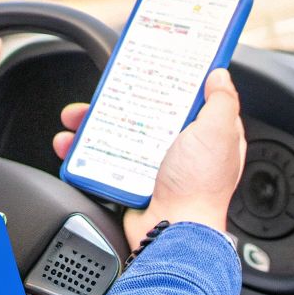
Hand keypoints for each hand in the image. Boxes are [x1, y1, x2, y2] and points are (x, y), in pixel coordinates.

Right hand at [52, 68, 245, 249]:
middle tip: (102, 88)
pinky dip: (83, 149)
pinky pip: (104, 157)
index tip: (155, 62)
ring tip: (75, 117)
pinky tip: (71, 143)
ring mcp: (153, 163)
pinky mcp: (130, 178)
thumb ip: (222, 101)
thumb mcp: (218, 134)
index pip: (190, 97)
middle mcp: (181, 147)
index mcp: (206, 134)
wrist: (172, 232)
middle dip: (120, 98)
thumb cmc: (199, 187)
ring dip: (92, 122)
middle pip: (146, 111)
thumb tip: (219, 74)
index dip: (173, 79)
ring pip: (119, 132)